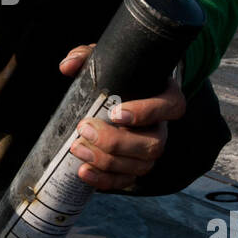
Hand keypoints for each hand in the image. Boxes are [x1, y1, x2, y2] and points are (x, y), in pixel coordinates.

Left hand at [59, 45, 186, 192]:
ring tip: (78, 149)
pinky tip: (83, 171)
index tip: (116, 113)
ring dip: (106, 162)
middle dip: (116, 142)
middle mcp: (163, 128)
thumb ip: (87, 56)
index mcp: (167, 98)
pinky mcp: (136, 167)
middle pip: (153, 145)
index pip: (170, 108)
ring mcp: (150, 151)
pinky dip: (105, 180)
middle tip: (84, 128)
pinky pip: (127, 181)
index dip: (146, 113)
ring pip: (140, 166)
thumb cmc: (119, 77)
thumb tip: (67, 66)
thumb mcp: (107, 61)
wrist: (122, 97)